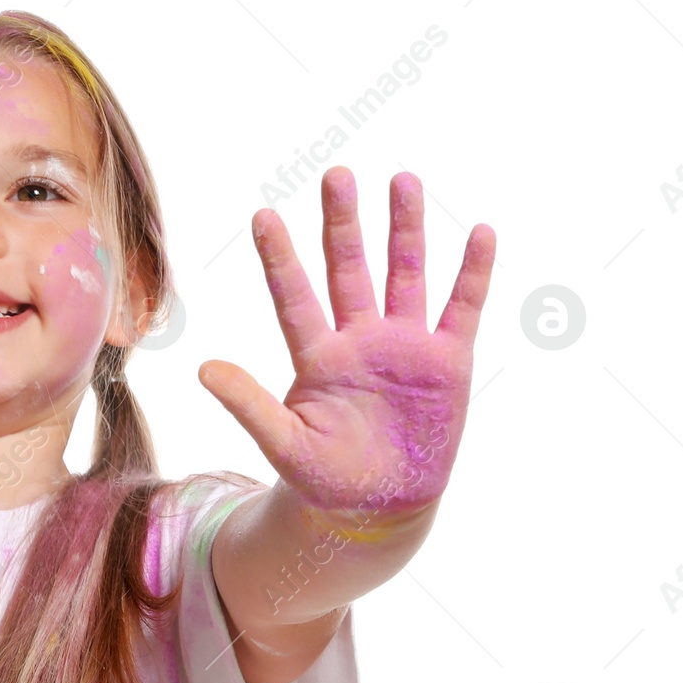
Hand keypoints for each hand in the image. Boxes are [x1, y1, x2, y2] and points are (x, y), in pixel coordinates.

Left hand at [199, 167, 493, 519]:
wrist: (378, 507)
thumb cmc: (324, 477)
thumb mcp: (283, 444)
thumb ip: (248, 404)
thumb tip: (202, 370)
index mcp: (318, 357)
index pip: (295, 297)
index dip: (280, 258)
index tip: (264, 215)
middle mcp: (359, 340)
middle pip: (349, 270)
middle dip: (343, 224)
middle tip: (336, 175)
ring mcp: (405, 346)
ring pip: (404, 275)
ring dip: (404, 230)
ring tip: (402, 179)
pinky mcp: (447, 362)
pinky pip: (462, 308)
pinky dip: (472, 272)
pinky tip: (480, 232)